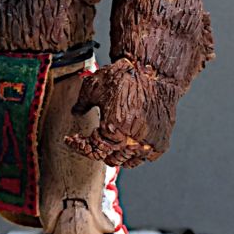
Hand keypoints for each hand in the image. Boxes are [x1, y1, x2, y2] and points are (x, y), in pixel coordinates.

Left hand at [64, 58, 179, 167]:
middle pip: (109, 158)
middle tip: (92, 142)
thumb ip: (82, 103)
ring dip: (116, 155)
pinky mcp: (160, 142)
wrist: (153, 72)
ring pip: (127, 161)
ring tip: (109, 144)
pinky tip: (127, 145)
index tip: (73, 140)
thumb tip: (76, 112)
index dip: (80, 145)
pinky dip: (135, 155)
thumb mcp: (95, 86)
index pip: (93, 148)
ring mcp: (148, 142)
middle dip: (97, 150)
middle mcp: (131, 138)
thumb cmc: (126, 77)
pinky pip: (145, 158)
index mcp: (113, 126)